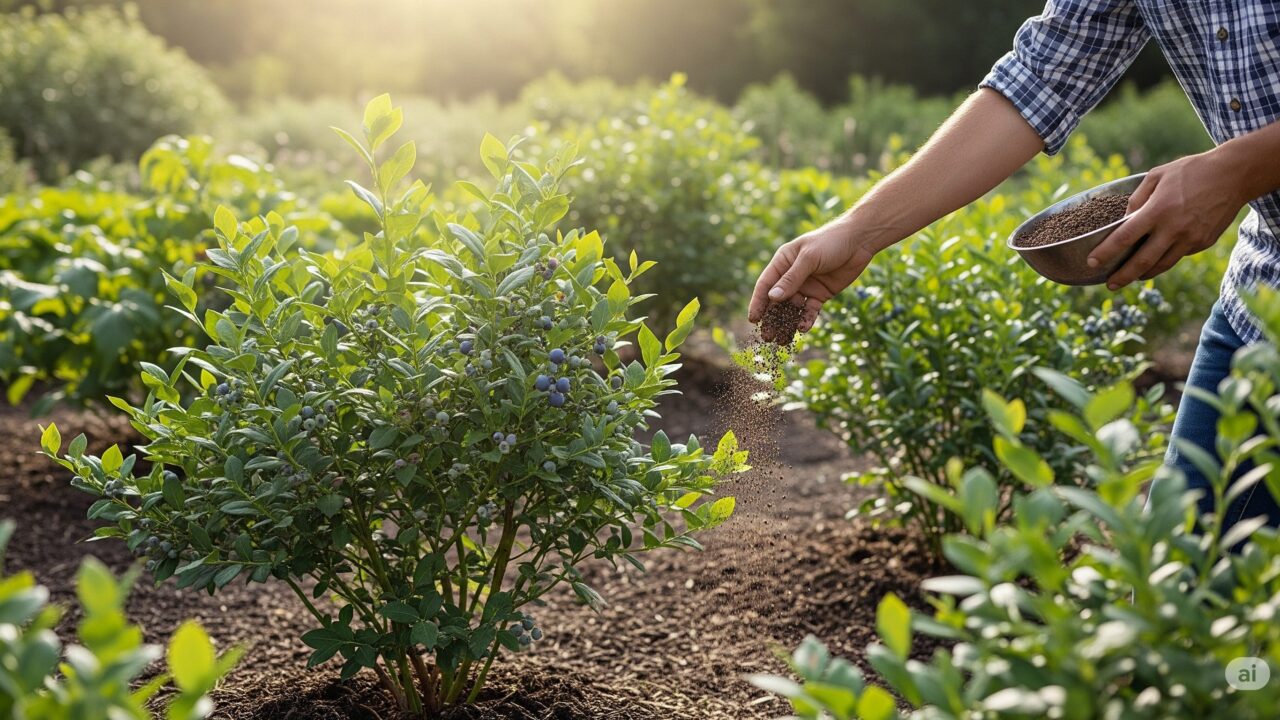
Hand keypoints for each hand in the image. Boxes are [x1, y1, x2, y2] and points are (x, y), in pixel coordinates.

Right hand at [748, 220, 879, 337]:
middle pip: (777, 301)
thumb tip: (773, 298)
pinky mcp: (820, 295)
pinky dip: (806, 320)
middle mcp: (791, 276)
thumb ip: (791, 279)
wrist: (859, 241)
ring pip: (792, 309)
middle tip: (767, 337)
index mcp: (782, 263)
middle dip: (772, 319)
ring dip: (787, 324)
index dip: (758, 303)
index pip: (765, 285)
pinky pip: (810, 311)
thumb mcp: (809, 258)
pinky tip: (803, 329)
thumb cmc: (830, 242)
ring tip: (782, 341)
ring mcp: (806, 287)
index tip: (753, 320)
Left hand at [1088, 151, 1245, 289]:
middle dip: (1122, 276)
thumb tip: (1123, 220)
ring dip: (1143, 275)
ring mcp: (1190, 239)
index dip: (1107, 252)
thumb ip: (1137, 198)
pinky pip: (1178, 256)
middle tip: (1109, 285)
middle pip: (1142, 261)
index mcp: (1158, 210)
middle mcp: (1174, 228)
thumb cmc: (1192, 171)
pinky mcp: (1202, 243)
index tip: (1092, 262)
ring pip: (1161, 265)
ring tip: (1130, 278)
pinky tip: (1156, 259)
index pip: (1125, 237)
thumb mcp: (1158, 175)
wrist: (1234, 175)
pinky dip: (1164, 260)